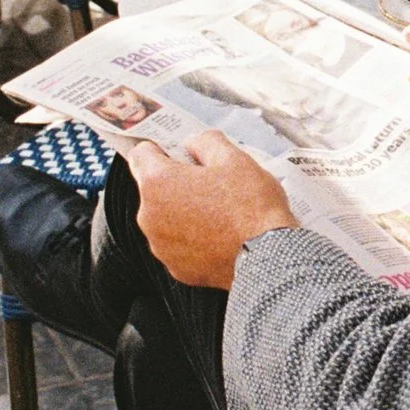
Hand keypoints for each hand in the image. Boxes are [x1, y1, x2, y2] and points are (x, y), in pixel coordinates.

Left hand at [124, 132, 298, 289]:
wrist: (268, 257)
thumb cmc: (251, 207)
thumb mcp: (234, 158)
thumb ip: (205, 142)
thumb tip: (195, 143)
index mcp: (157, 182)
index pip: (140, 154)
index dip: (160, 148)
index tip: (174, 150)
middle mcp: (149, 216)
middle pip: (155, 189)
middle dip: (178, 183)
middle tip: (211, 182)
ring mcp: (161, 246)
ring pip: (166, 219)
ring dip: (185, 212)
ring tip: (220, 212)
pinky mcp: (177, 268)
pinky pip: (180, 246)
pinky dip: (194, 240)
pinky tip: (221, 236)